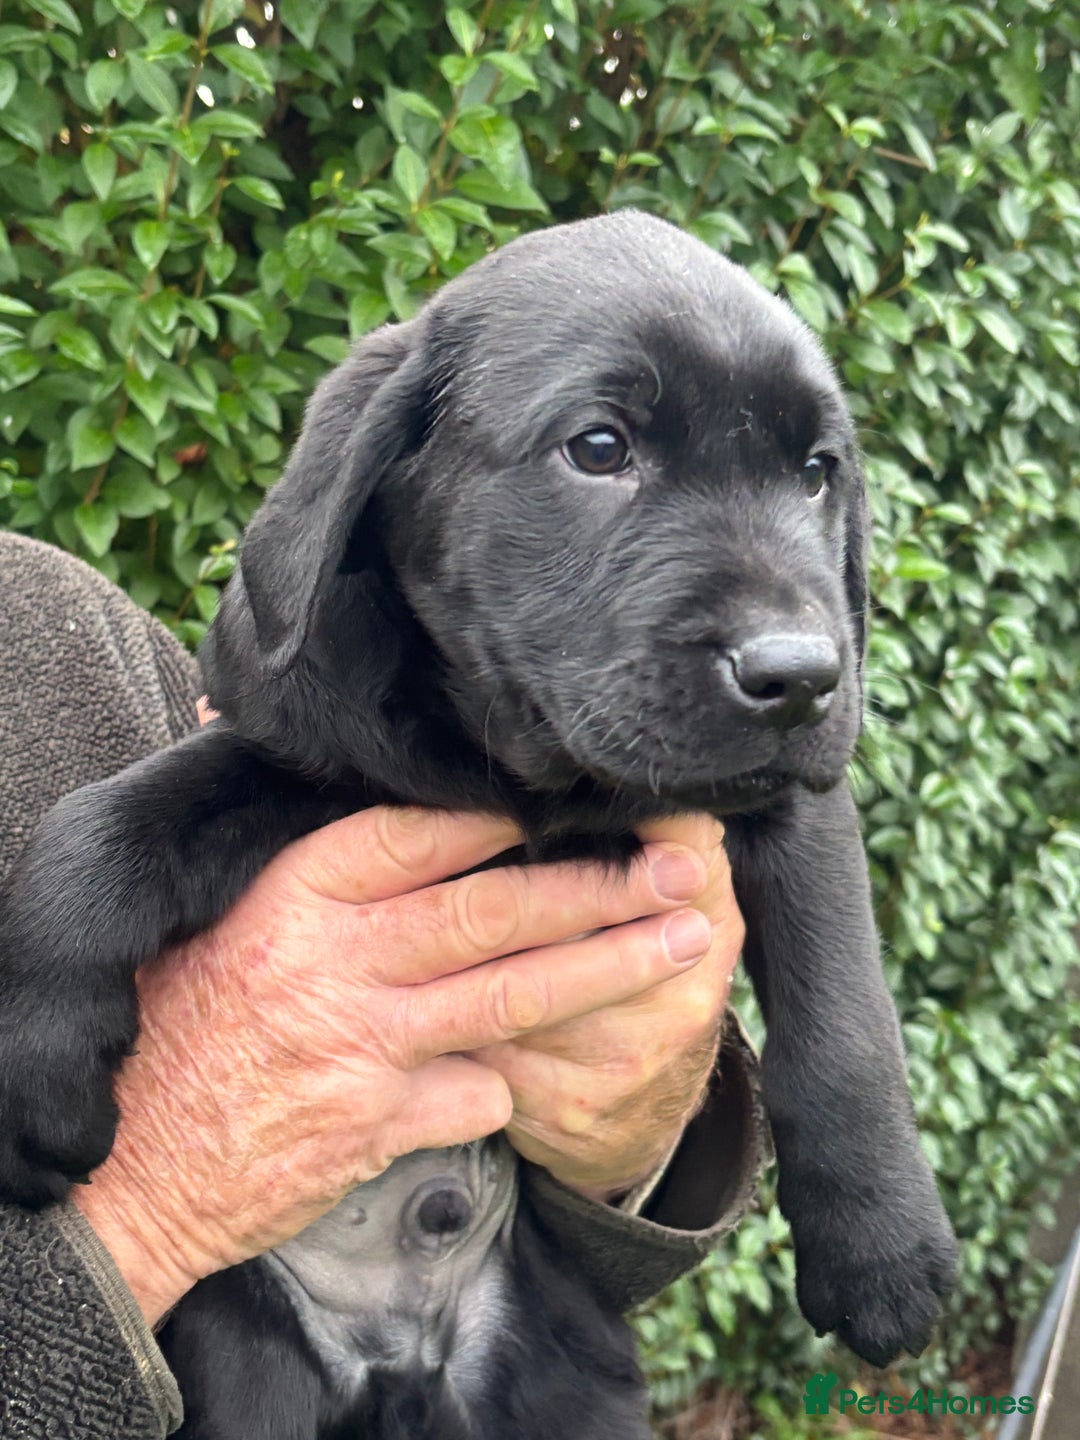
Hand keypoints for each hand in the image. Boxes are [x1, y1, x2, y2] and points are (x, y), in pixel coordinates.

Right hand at [73, 806, 714, 1324]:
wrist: (134, 1171)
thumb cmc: (181, 1030)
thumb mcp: (227, 926)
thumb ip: (318, 882)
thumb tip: (413, 822)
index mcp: (294, 898)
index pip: (419, 837)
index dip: (504, 820)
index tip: (571, 808)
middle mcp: (335, 963)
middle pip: (494, 913)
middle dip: (600, 890)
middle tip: (679, 868)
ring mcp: (361, 1047)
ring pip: (513, 996)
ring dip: (610, 967)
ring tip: (684, 939)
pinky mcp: (377, 1126)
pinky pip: (479, 1094)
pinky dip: (511, 1086)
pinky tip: (526, 1080)